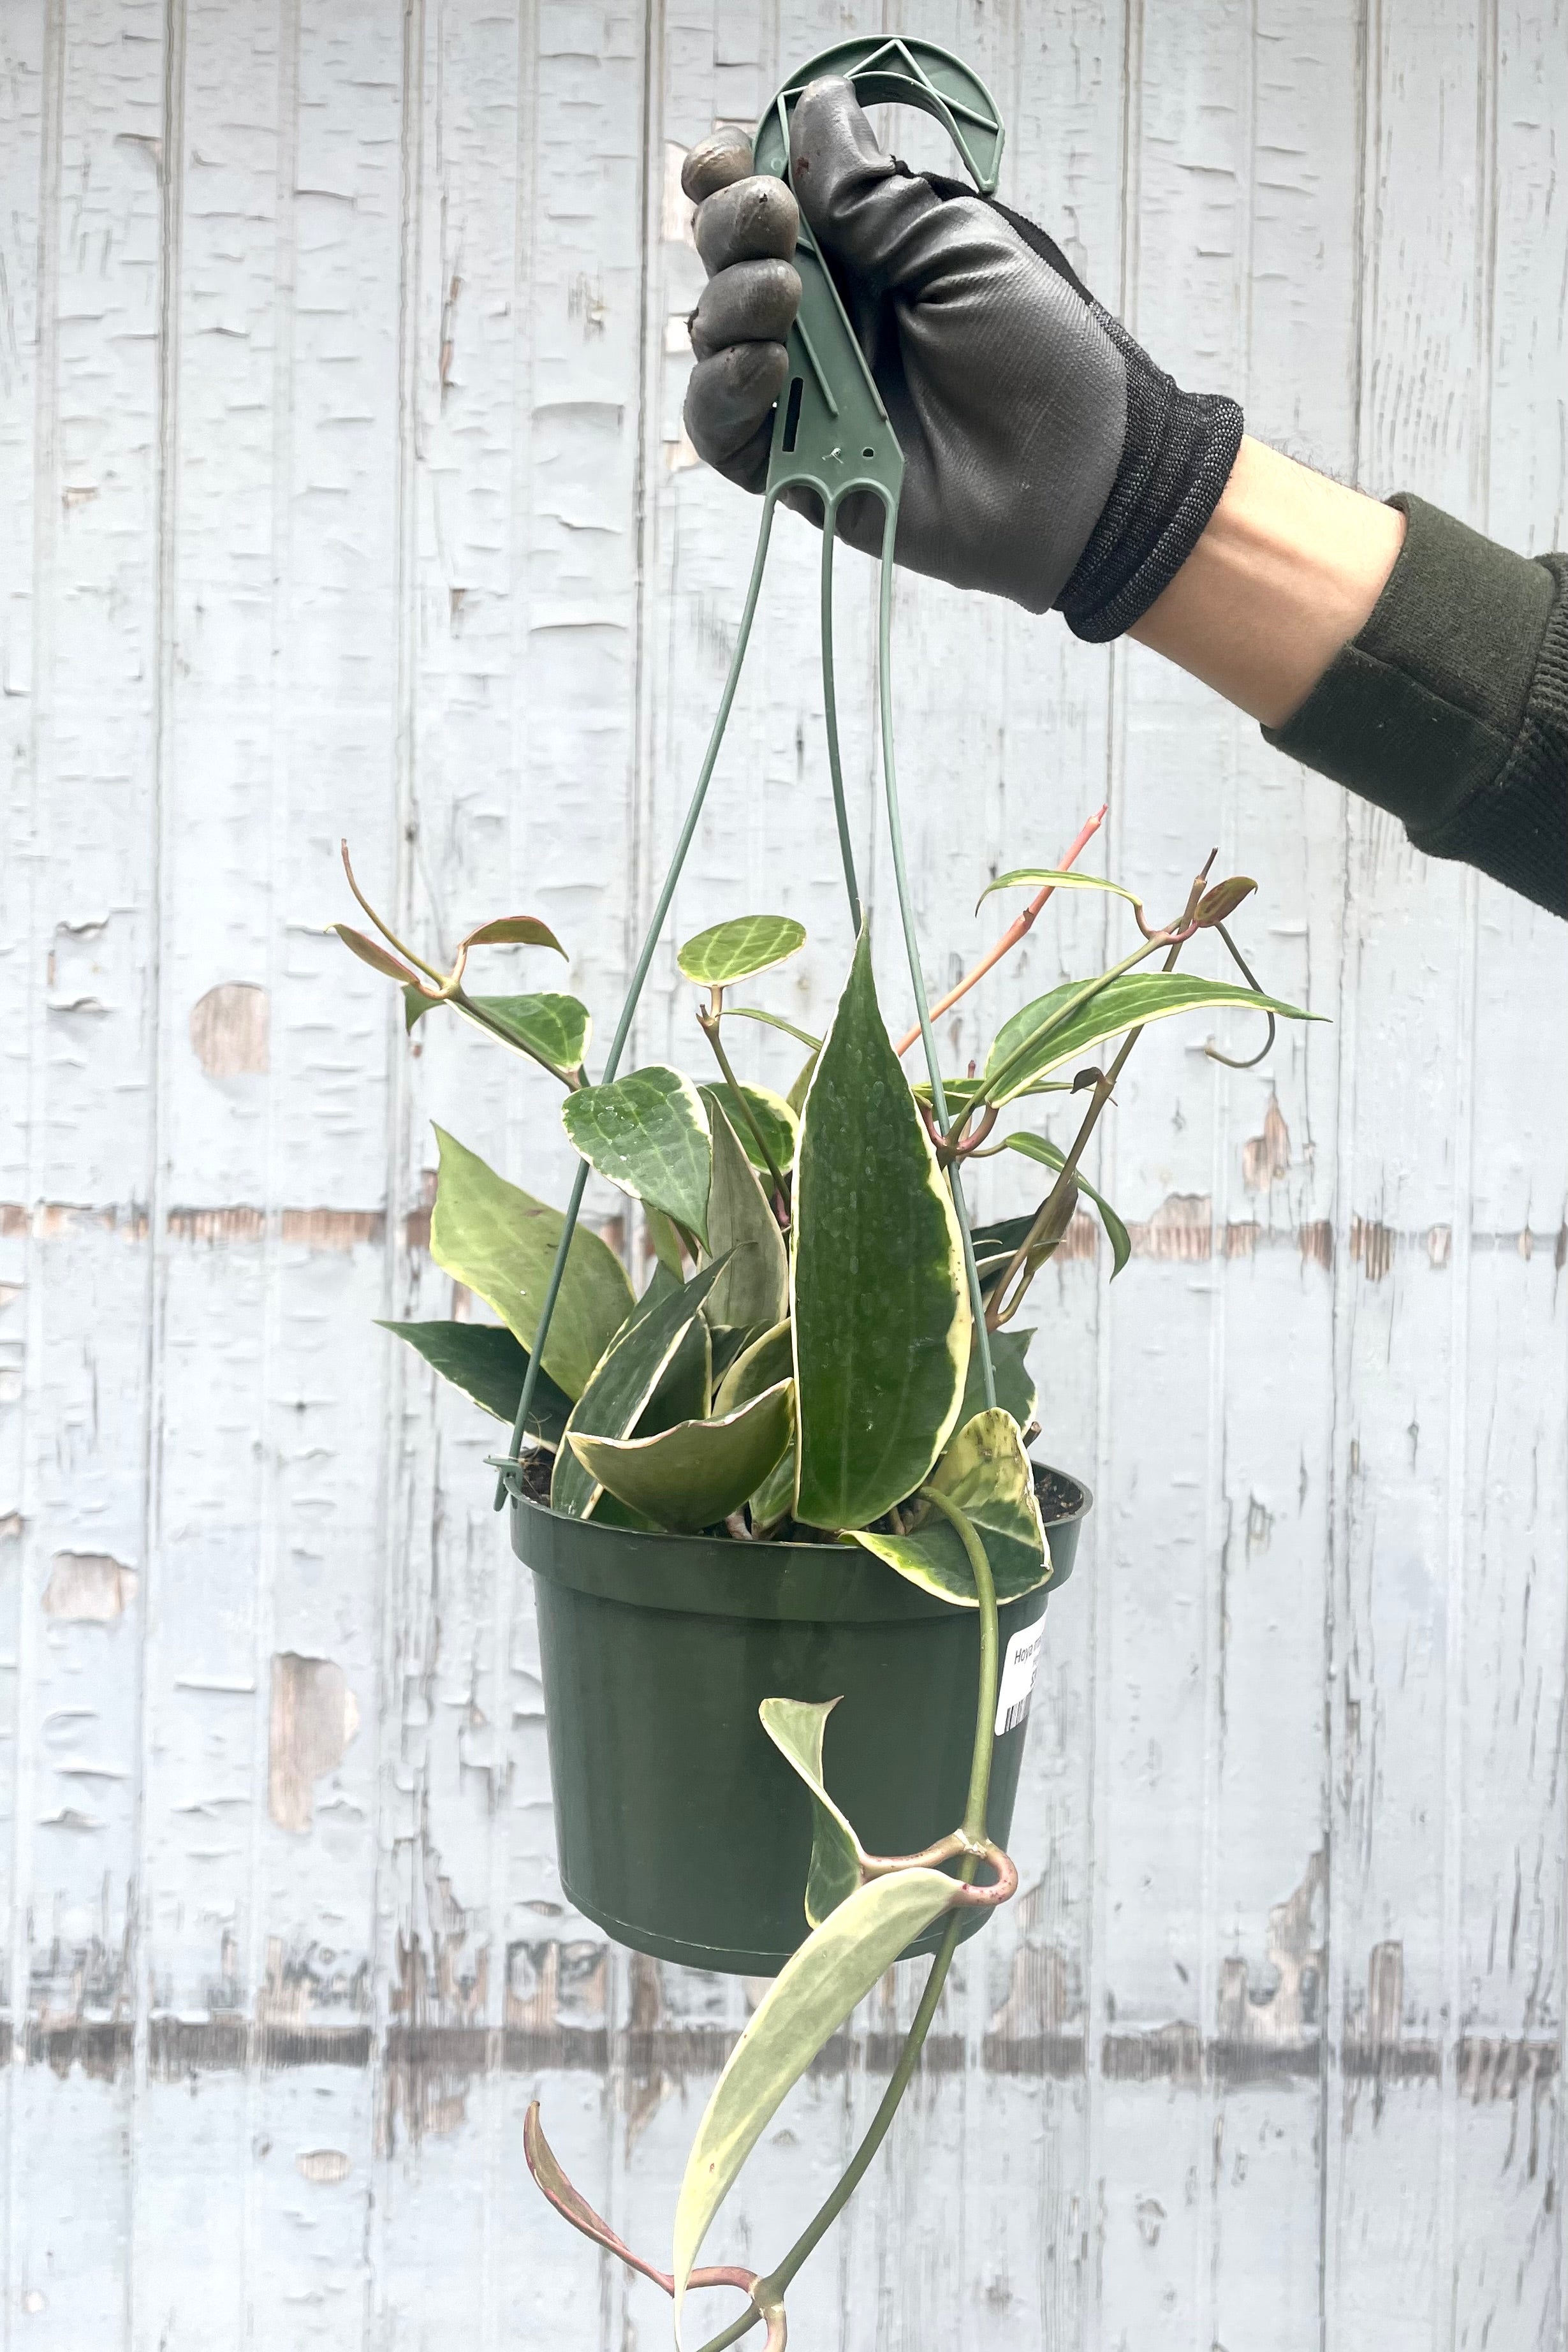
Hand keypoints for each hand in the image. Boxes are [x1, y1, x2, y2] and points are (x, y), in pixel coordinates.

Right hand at [682, 78, 1241, 635]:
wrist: (1071, 476)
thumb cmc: (1036, 357)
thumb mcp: (958, 249)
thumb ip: (874, 196)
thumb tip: (815, 103)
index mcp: (858, 253)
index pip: (765, 198)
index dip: (733, 173)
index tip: (740, 159)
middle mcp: (820, 317)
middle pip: (725, 256)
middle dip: (730, 225)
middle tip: (774, 222)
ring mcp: (802, 391)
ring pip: (712, 333)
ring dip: (732, 299)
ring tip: (784, 298)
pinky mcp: (793, 466)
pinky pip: (719, 426)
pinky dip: (723, 387)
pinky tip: (767, 365)